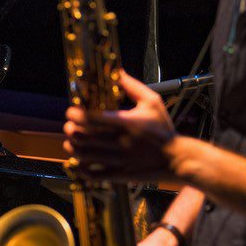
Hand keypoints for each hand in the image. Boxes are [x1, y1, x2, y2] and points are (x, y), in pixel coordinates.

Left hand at [63, 70, 177, 182]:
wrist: (176, 159)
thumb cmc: (163, 130)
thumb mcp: (152, 103)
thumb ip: (132, 86)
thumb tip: (117, 71)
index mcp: (126, 123)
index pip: (93, 118)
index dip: (76, 114)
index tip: (71, 111)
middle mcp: (120, 142)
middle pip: (83, 136)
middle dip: (71, 129)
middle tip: (70, 125)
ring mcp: (118, 160)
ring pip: (84, 155)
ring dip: (73, 146)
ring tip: (71, 141)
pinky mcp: (119, 174)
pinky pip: (93, 174)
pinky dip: (81, 168)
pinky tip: (79, 161)